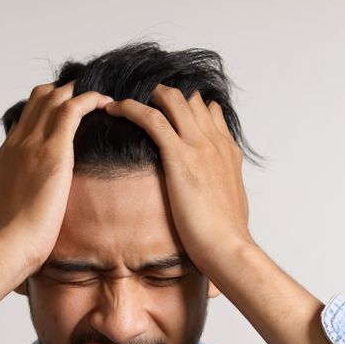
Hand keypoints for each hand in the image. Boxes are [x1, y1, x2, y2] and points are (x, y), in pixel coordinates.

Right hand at [0, 80, 114, 276]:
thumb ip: (18, 201)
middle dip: (65, 92)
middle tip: (89, 100)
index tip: (67, 115)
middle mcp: (16, 143)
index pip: (26, 120)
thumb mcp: (8, 212)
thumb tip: (26, 211)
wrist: (8, 244)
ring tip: (103, 98)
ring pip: (54, 96)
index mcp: (5, 157)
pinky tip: (107, 103)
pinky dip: (91, 98)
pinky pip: (73, 107)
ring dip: (79, 91)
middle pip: (39, 98)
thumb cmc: (10, 240)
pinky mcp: (53, 150)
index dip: (47, 111)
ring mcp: (32, 143)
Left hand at [103, 84, 252, 277]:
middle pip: (190, 99)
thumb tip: (212, 190)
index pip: (209, 112)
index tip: (167, 111)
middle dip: (164, 95)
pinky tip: (114, 108)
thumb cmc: (227, 235)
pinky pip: (152, 119)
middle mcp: (215, 142)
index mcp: (227, 151)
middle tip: (140, 102)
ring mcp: (199, 146)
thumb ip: (220, 184)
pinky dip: (130, 108)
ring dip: (146, 96)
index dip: (187, 107)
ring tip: (123, 101)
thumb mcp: (230, 200)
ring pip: (172, 100)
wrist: (229, 248)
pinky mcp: (180, 156)